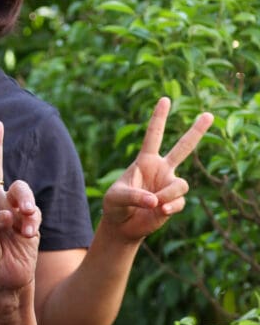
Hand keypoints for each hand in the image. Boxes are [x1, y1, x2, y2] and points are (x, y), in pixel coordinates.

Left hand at [101, 97, 213, 240]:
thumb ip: (134, 196)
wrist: (122, 225)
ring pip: (181, 183)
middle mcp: (161, 169)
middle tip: (209, 115)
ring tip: (155, 204)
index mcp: (145, 161)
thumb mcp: (116, 197)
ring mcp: (168, 185)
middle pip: (183, 147)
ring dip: (168, 194)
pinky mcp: (173, 203)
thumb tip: (155, 201)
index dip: (159, 118)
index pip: (153, 136)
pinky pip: (179, 201)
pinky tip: (160, 211)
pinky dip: (170, 206)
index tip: (165, 99)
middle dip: (196, 132)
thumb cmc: (115, 205)